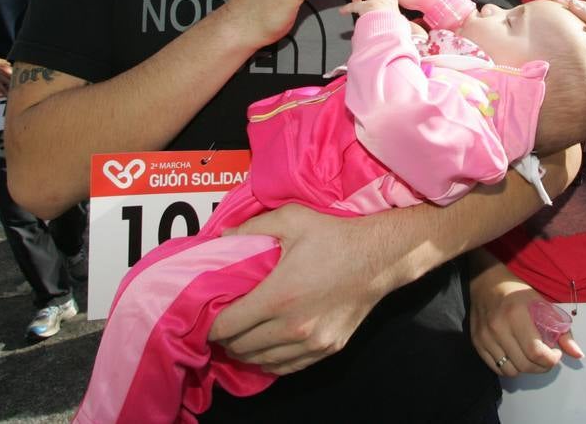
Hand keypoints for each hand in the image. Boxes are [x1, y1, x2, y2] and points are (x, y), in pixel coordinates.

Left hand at [208, 205, 389, 373]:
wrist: (380, 256)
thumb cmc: (335, 236)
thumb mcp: (292, 219)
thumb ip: (252, 228)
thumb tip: (221, 239)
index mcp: (278, 296)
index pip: (228, 326)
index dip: (210, 324)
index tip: (206, 316)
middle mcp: (293, 327)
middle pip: (241, 347)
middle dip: (225, 338)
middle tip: (222, 324)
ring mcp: (312, 342)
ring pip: (262, 361)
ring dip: (245, 352)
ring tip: (240, 337)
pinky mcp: (327, 349)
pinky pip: (287, 367)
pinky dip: (270, 361)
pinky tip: (265, 349)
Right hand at [469, 257, 582, 375]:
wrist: (487, 283)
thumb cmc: (518, 293)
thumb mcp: (543, 306)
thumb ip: (562, 332)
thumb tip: (578, 355)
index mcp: (517, 315)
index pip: (536, 351)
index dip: (550, 359)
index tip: (555, 353)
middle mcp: (498, 327)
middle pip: (524, 365)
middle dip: (541, 367)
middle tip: (546, 357)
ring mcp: (485, 337)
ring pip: (510, 371)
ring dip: (525, 369)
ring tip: (530, 357)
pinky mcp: (477, 343)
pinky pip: (496, 368)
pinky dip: (510, 367)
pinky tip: (516, 356)